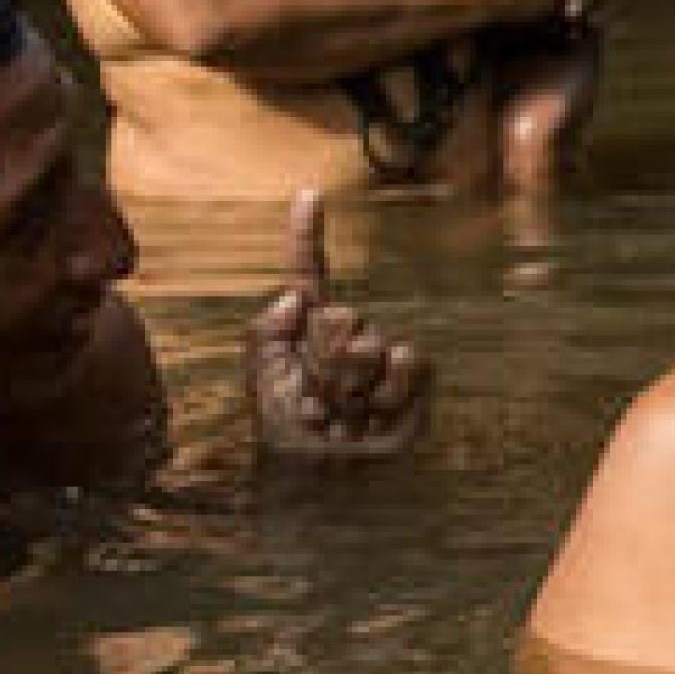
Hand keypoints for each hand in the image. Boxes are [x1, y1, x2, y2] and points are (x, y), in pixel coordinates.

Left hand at [247, 191, 430, 459]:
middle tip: (317, 401)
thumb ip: (266, 331)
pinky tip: (374, 415)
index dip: (307, 234)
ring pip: (371, 343)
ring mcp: (381, 354)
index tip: (309, 195)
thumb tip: (296, 295)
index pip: (309, 273)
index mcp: (305, 328)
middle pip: (339, 317)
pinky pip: (406, 361)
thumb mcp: (261, 381)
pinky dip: (388, 391)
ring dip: (350, 388)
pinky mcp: (413, 377)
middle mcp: (346, 333)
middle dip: (323, 364)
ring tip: (343, 415)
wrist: (322, 479)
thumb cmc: (287, 434)